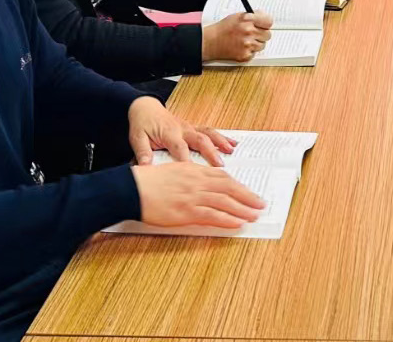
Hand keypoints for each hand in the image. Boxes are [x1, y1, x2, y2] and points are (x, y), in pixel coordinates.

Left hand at [127, 96, 236, 165]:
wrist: (145, 108)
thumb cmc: (142, 124)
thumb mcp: (137, 138)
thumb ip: (142, 153)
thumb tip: (145, 168)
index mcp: (169, 133)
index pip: (179, 148)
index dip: (187, 161)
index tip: (194, 174)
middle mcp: (182, 129)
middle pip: (199, 140)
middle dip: (211, 152)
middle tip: (220, 165)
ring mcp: (190, 127)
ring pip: (208, 133)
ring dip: (220, 142)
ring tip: (231, 151)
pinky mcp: (193, 128)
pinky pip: (209, 131)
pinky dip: (222, 137)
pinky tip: (233, 143)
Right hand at [131, 161, 266, 228]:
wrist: (131, 188)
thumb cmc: (147, 181)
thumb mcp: (172, 171)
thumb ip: (189, 177)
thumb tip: (201, 186)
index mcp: (193, 170)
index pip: (222, 177)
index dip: (238, 185)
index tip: (248, 191)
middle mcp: (197, 181)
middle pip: (229, 187)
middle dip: (247, 196)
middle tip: (260, 203)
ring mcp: (193, 196)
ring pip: (225, 201)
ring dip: (243, 208)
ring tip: (255, 214)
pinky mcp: (187, 211)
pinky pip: (213, 215)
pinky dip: (228, 219)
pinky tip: (238, 222)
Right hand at [202, 12, 273, 62]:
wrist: (210, 41)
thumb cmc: (224, 28)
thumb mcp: (237, 16)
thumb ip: (252, 16)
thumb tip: (264, 16)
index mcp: (248, 19)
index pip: (268, 22)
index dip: (266, 24)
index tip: (264, 25)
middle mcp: (249, 31)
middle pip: (268, 35)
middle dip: (261, 34)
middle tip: (254, 34)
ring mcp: (248, 44)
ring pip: (262, 45)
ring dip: (256, 44)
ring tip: (244, 41)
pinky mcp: (245, 55)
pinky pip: (254, 53)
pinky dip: (249, 52)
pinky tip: (240, 47)